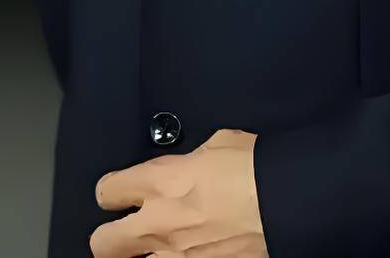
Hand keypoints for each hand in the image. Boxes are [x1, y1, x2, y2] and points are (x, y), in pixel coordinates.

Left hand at [90, 127, 267, 255]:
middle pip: (103, 242)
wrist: (286, 202)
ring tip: (153, 249)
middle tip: (121, 234)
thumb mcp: (217, 144)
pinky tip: (187, 253)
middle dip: (109, 237)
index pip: (108, 191)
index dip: (111, 191)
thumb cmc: (256, 167)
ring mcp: (177, 256)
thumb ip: (190, 160)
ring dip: (139, 256)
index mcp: (161, 181)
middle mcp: (159, 223)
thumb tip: (189, 167)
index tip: (118, 193)